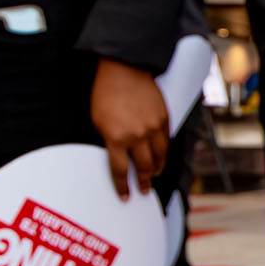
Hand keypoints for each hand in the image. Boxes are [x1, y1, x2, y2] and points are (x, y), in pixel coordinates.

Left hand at [91, 58, 169, 198]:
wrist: (124, 68)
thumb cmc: (105, 92)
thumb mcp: (97, 120)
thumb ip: (108, 140)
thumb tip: (117, 156)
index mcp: (116, 138)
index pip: (120, 171)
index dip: (123, 186)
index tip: (125, 197)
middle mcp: (137, 136)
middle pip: (143, 167)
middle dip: (143, 181)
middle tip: (144, 190)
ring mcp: (153, 127)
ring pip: (159, 156)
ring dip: (156, 168)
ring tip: (153, 174)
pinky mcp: (164, 117)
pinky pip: (167, 140)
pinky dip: (164, 150)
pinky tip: (161, 155)